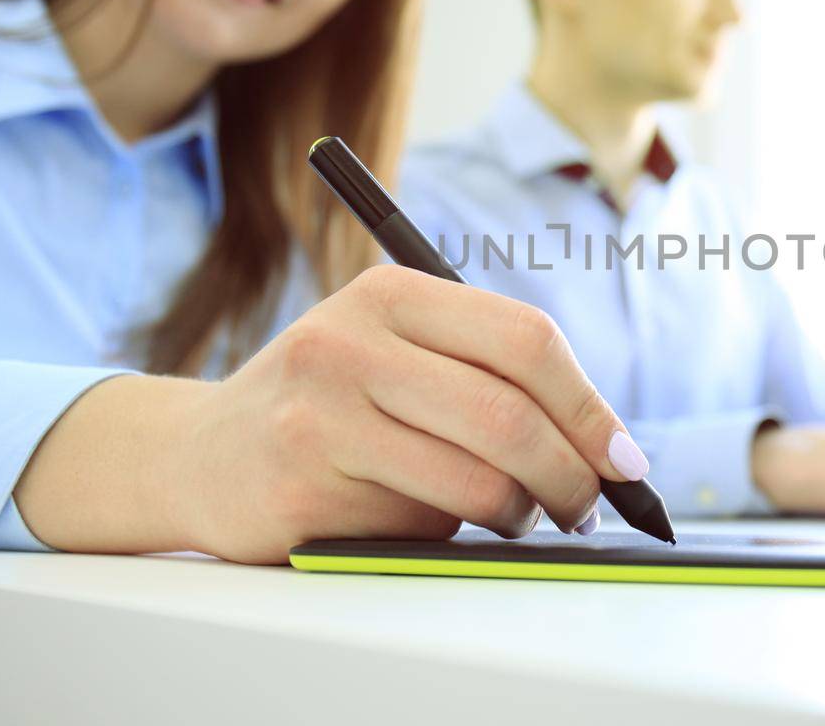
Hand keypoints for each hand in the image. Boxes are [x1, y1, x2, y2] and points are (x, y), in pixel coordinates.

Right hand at [18, 266, 644, 563]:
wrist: (200, 453)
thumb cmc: (330, 404)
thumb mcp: (396, 353)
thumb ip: (484, 376)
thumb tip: (603, 448)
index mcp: (393, 292)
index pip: (527, 341)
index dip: (590, 408)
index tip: (624, 459)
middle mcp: (351, 339)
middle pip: (510, 415)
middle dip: (571, 475)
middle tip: (586, 506)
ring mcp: (319, 409)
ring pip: (476, 480)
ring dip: (519, 514)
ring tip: (517, 516)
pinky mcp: (300, 481)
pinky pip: (419, 522)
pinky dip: (449, 532)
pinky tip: (429, 519)